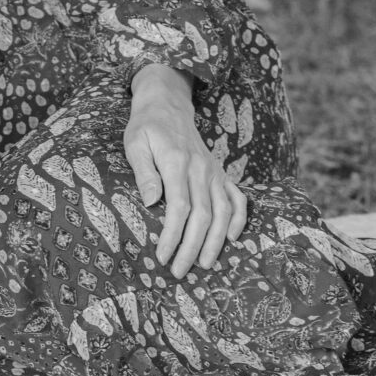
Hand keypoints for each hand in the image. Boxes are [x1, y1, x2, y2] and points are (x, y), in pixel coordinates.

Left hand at [124, 64, 247, 277]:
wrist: (168, 104)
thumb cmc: (146, 127)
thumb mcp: (135, 143)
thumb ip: (144, 171)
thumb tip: (152, 201)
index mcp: (177, 162)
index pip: (179, 207)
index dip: (172, 235)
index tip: (162, 256)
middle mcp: (200, 169)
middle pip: (203, 215)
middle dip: (192, 247)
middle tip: (179, 271)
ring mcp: (214, 171)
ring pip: (223, 211)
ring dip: (216, 241)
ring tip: (205, 264)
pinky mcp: (220, 172)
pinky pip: (238, 197)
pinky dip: (239, 219)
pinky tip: (232, 239)